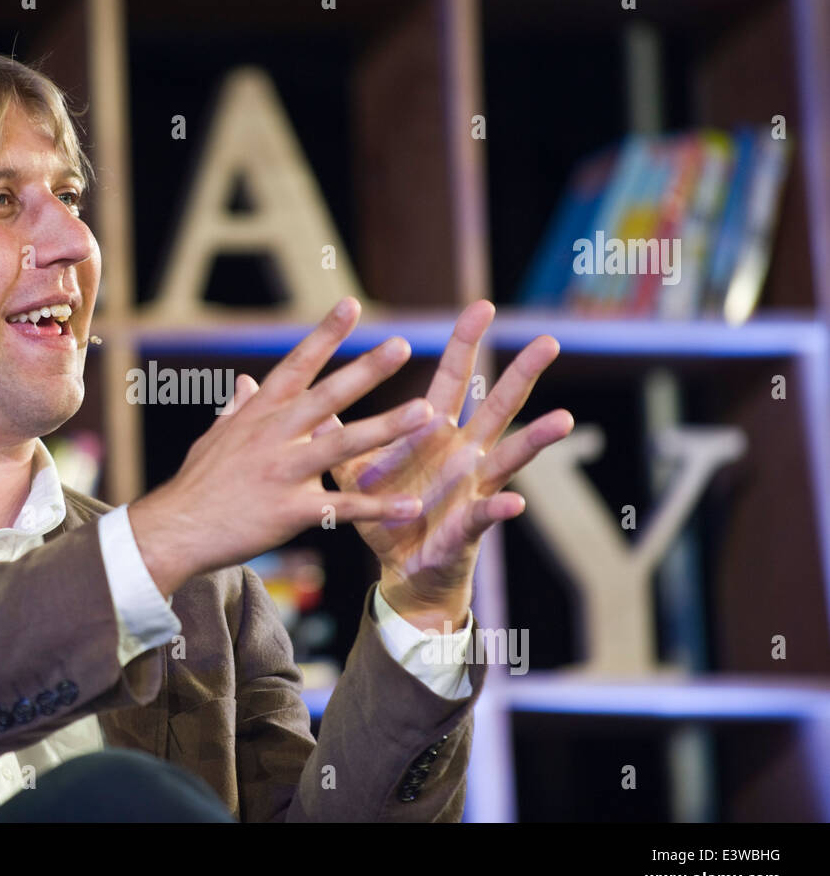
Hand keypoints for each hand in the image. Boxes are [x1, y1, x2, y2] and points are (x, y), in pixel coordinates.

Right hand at [128, 298, 433, 596]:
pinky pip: (342, 507)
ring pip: (342, 445)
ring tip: (425, 413)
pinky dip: (379, 508)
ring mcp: (282, 472)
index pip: (296, 365)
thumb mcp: (214, 439)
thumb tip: (246, 381)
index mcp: (259, 415)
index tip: (351, 305)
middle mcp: (273, 436)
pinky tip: (412, 506)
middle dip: (365, 370)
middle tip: (401, 345)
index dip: (324, 334)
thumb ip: (236, 409)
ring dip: (386, 428)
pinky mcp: (289, 511)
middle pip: (326, 397)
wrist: (174, 531)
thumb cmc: (197, 485)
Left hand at [317, 300, 573, 629]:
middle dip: (521, 374)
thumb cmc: (386, 513)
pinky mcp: (468, 525)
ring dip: (536, 439)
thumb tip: (311, 395)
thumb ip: (339, 431)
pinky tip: (514, 503)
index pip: (454, 378)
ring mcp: (473, 487)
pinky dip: (499, 508)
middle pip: (498, 406)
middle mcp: (465, 453)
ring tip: (564, 419)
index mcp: (436, 433)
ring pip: (510, 456)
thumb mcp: (356, 468)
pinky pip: (486, 514)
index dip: (466, 343)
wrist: (401, 570)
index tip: (483, 306)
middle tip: (548, 342)